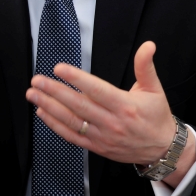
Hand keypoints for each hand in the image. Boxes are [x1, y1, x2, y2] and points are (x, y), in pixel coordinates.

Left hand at [25, 42, 183, 166]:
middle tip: (37, 81)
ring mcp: (102, 136)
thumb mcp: (155, 89)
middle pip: (78, 105)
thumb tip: (148, 46)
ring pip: (71, 121)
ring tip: (33, 94)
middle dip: (55, 92)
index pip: (97, 90)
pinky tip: (42, 113)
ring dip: (49, 107)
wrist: (162, 149)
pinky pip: (71, 136)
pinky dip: (55, 125)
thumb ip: (145, 66)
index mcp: (125, 106)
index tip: (60, 69)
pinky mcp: (96, 147)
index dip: (77, 79)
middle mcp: (112, 122)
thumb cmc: (156, 117)